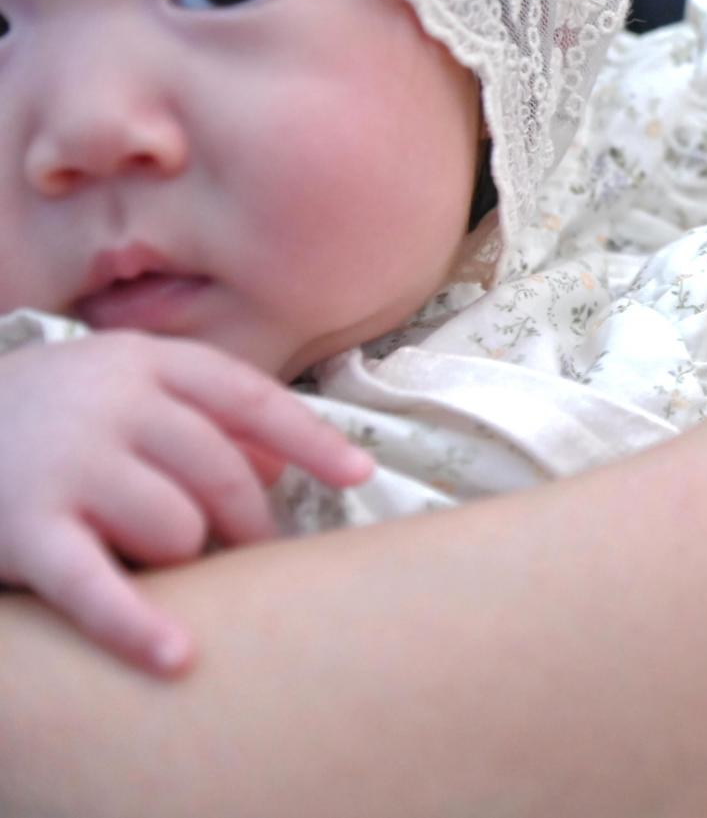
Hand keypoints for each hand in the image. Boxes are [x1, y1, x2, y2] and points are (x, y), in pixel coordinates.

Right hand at [0, 334, 373, 676]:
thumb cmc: (45, 420)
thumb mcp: (119, 389)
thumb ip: (201, 412)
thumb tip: (285, 458)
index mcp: (144, 362)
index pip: (250, 399)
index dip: (310, 441)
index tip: (358, 476)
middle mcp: (109, 402)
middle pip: (222, 473)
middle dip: (245, 522)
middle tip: (245, 549)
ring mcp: (67, 462)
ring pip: (177, 528)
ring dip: (178, 556)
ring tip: (150, 555)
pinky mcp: (25, 530)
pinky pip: (97, 586)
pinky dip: (139, 625)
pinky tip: (178, 658)